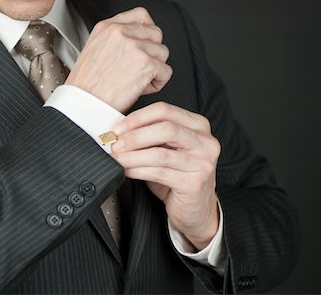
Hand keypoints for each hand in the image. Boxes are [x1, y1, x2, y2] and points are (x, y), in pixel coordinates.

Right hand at [66, 7, 172, 113]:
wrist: (83, 104)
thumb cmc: (86, 86)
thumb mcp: (94, 50)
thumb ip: (114, 40)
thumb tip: (136, 42)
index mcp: (107, 27)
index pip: (141, 15)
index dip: (147, 31)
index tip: (146, 43)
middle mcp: (121, 33)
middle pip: (156, 34)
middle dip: (152, 52)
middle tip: (139, 68)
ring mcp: (135, 47)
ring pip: (163, 53)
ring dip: (155, 69)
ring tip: (138, 80)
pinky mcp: (146, 64)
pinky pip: (166, 72)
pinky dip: (157, 83)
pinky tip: (141, 89)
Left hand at [111, 102, 220, 249]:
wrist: (196, 209)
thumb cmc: (178, 177)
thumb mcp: (167, 150)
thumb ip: (151, 137)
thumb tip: (119, 130)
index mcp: (198, 126)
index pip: (165, 110)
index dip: (138, 117)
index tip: (118, 127)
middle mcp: (205, 142)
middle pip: (165, 128)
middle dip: (134, 136)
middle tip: (115, 143)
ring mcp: (203, 163)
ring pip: (160, 153)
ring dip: (132, 156)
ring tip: (117, 158)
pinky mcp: (195, 183)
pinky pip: (159, 173)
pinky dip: (138, 170)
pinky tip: (128, 171)